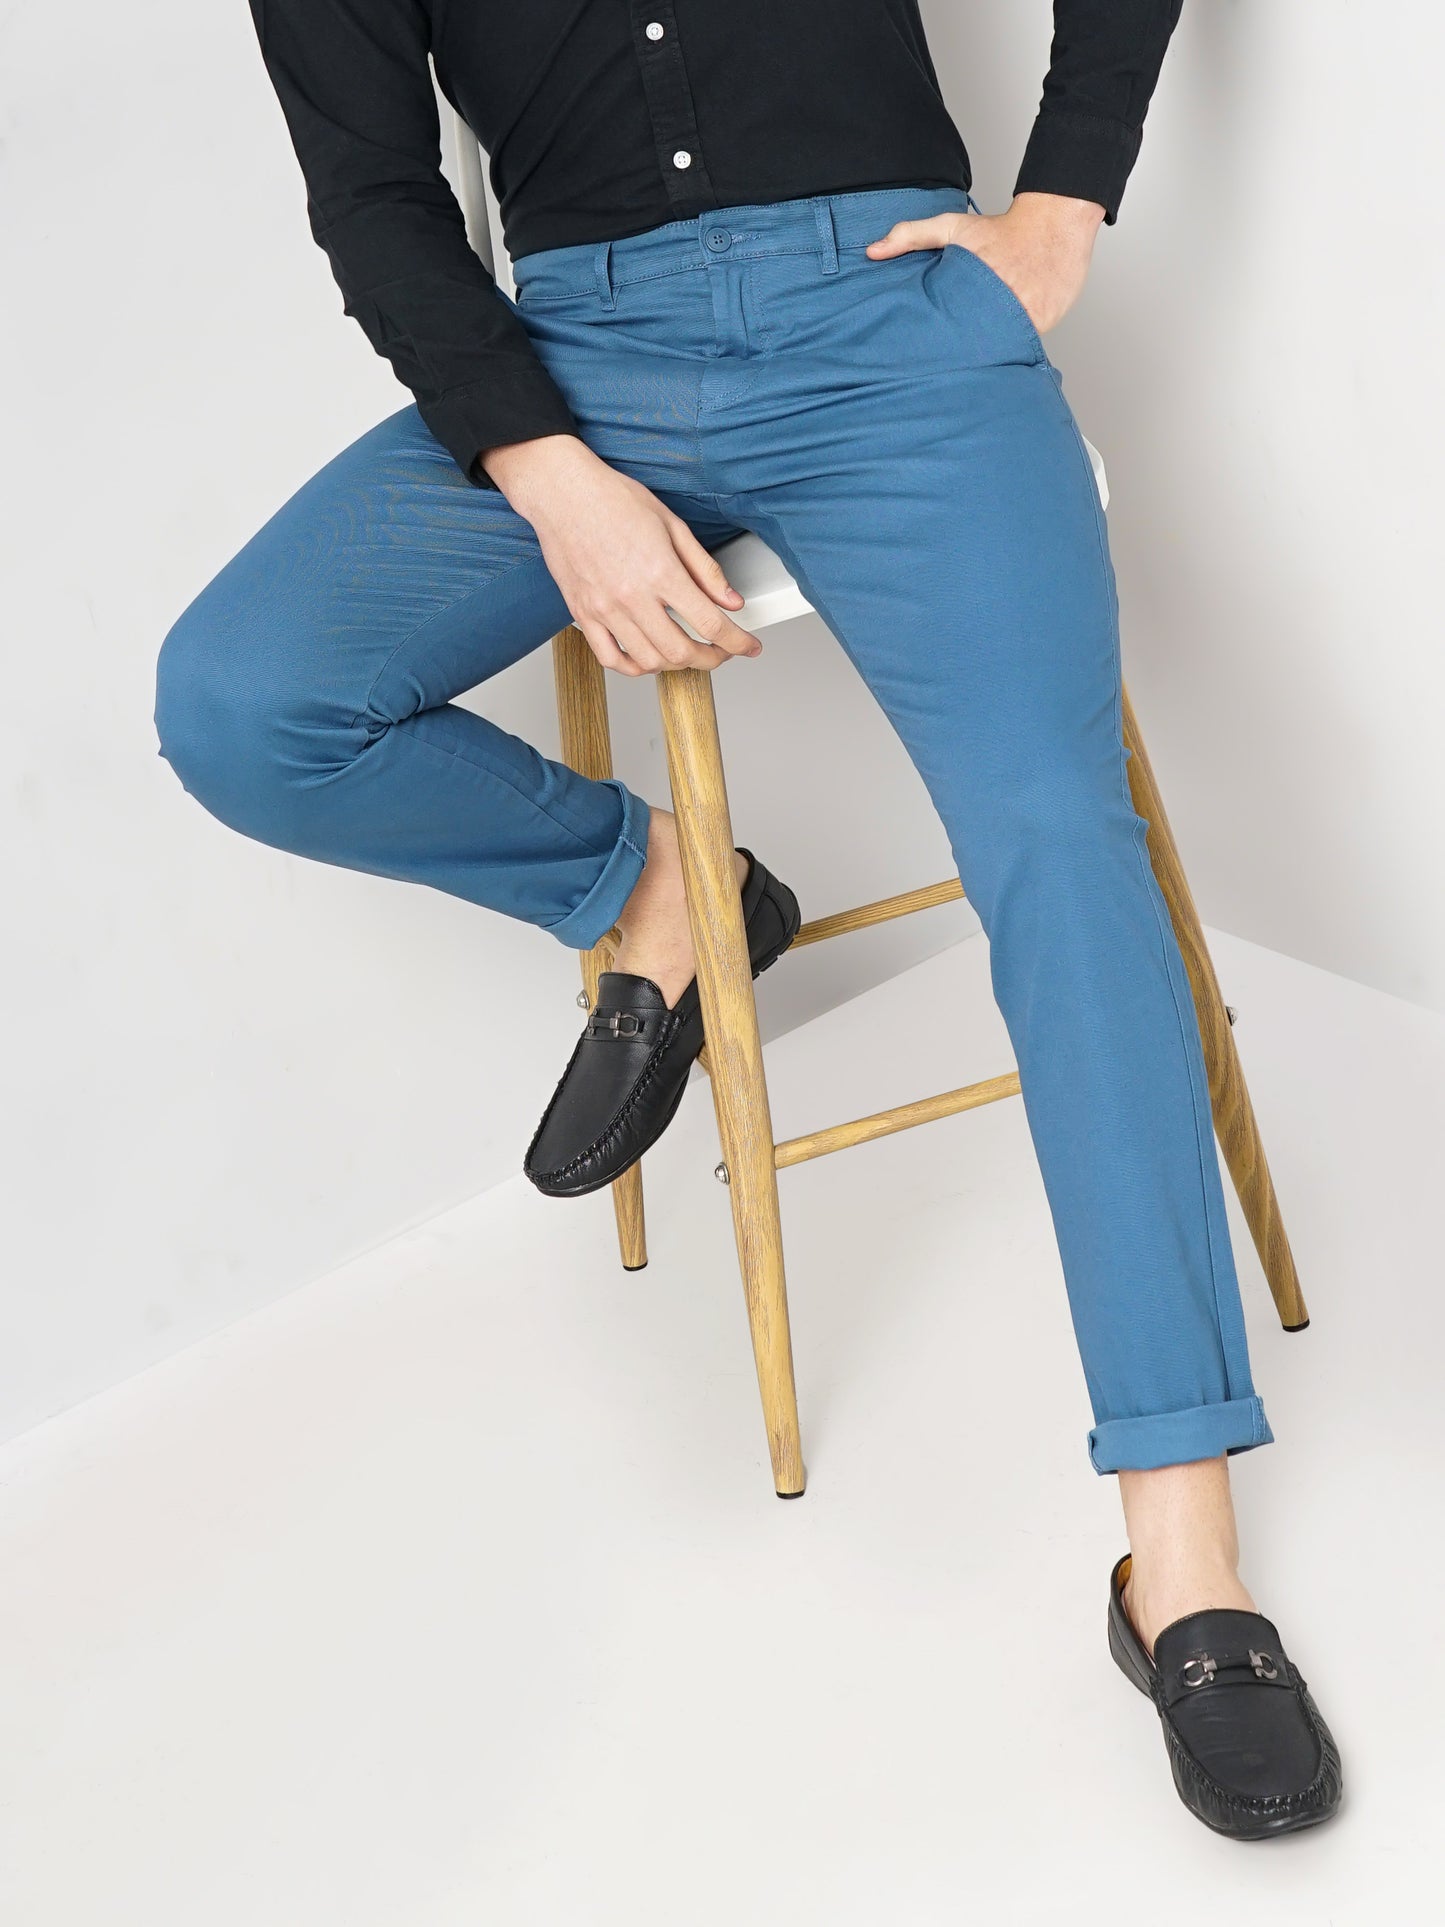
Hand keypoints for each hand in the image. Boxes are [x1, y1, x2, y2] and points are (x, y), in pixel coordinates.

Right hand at [480, 434, 761, 676]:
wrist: (562, 492)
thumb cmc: (613, 500)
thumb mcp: (672, 525)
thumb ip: (705, 569)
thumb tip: (732, 601)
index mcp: (660, 572)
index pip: (711, 623)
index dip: (738, 642)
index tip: (749, 647)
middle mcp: (632, 597)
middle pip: (681, 651)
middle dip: (711, 659)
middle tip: (721, 651)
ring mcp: (605, 610)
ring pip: (649, 661)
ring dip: (675, 664)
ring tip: (686, 652)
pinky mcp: (583, 614)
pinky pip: (610, 658)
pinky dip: (634, 667)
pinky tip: (647, 657)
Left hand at [865, 191, 1104, 334]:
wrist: (1056, 222)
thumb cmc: (1001, 228)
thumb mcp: (952, 227)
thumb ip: (910, 236)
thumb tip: (872, 251)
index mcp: (971, 291)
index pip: (947, 334)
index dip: (936, 345)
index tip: (927, 350)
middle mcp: (999, 308)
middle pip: (971, 347)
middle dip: (960, 352)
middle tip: (951, 353)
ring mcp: (1025, 319)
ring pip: (998, 350)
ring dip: (987, 350)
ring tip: (977, 348)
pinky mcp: (1043, 326)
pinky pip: (1022, 346)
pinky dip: (1014, 345)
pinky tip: (1007, 337)